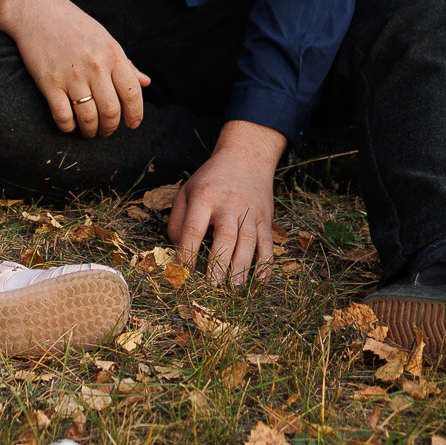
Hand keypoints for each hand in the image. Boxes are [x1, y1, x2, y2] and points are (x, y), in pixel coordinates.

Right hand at [0, 0, 149, 136]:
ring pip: (88, 117)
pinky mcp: (48, 82)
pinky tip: (70, 126)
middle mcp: (94, 66)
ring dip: (91, 131)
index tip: (132, 124)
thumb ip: (125, 63)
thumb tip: (146, 83)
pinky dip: (68, 127)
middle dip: (110, 128)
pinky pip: (63, 116)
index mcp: (112, 53)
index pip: (132, 93)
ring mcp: (71, 75)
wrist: (35, 11)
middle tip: (106, 131)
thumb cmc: (73, 25)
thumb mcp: (104, 38)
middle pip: (111, 111)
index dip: (135, 114)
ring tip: (89, 132)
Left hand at [168, 122, 287, 287]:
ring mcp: (250, 211)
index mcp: (204, 197)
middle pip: (225, 235)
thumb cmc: (210, 180)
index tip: (183, 272)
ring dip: (242, 266)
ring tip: (235, 287)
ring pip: (248, 241)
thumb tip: (177, 250)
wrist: (246, 157)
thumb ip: (177, 221)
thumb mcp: (186, 191)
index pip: (193, 228)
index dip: (187, 252)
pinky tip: (261, 280)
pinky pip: (268, 243)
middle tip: (213, 285)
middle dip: (219, 262)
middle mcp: (228, 204)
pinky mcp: (265, 218)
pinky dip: (266, 263)